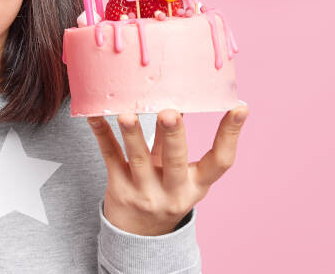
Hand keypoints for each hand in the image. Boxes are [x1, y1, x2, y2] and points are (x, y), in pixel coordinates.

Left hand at [88, 104, 248, 235]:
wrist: (137, 235)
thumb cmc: (164, 192)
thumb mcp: (181, 175)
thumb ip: (176, 142)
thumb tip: (178, 98)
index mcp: (196, 185)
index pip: (221, 161)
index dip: (231, 135)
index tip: (239, 108)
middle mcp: (173, 191)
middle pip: (175, 161)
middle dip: (173, 136)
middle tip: (170, 113)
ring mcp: (144, 192)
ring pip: (138, 159)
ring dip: (133, 134)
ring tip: (127, 115)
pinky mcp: (118, 188)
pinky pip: (110, 157)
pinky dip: (103, 135)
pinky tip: (95, 116)